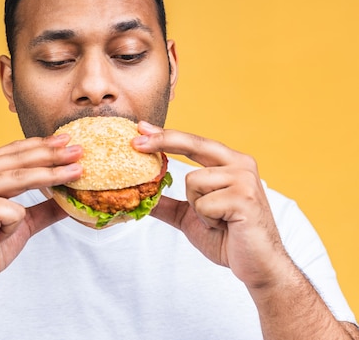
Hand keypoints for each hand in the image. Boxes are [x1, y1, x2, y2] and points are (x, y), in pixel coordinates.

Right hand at [0, 134, 82, 304]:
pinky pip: (15, 211)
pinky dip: (16, 226)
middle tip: (79, 151)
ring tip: (78, 172)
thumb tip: (70, 200)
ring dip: (53, 174)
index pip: (11, 152)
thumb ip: (41, 209)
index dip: (39, 144)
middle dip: (51, 154)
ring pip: (21, 177)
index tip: (65, 140)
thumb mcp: (20, 225)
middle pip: (18, 159)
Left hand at [133, 121, 293, 289]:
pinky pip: (203, 204)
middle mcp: (240, 164)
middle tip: (135, 142)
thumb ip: (168, 203)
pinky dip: (207, 220)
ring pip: (192, 181)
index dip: (165, 135)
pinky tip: (226, 226)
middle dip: (163, 141)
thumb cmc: (229, 238)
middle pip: (193, 144)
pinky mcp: (244, 198)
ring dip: (197, 208)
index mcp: (230, 163)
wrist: (258, 266)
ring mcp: (244, 179)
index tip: (141, 128)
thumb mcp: (190, 217)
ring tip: (218, 220)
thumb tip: (140, 196)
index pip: (193, 143)